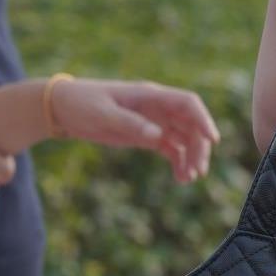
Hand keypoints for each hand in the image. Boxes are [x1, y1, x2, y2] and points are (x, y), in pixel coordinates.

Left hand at [50, 78, 218, 180]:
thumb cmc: (81, 103)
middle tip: (197, 171)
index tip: (212, 140)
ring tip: (189, 179)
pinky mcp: (146, 135)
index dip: (203, 120)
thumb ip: (130, 123)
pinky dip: (179, 162)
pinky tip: (180, 178)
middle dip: (198, 147)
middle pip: (191, 125)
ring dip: (191, 158)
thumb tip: (157, 135)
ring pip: (184, 139)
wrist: (63, 109)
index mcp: (150, 95)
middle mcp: (157, 107)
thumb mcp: (102, 113)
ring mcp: (153, 121)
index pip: (187, 103)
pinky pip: (171, 149)